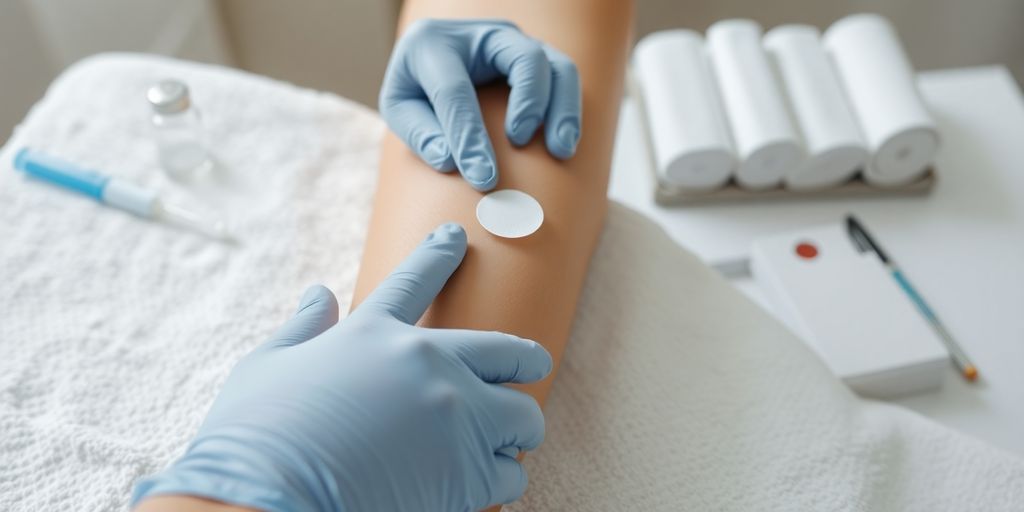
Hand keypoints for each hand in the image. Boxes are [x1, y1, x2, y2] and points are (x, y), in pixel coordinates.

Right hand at [132, 223, 552, 511]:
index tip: (457, 237)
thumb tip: (317, 293)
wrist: (266, 500)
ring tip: (502, 445)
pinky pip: (511, 474)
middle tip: (532, 366)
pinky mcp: (468, 471)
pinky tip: (483, 484)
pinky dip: (502, 479)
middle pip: (507, 351)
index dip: (438, 254)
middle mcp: (426, 364)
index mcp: (373, 333)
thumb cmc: (255, 436)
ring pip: (524, 416)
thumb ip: (302, 328)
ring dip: (516, 430)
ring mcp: (455, 416)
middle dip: (526, 359)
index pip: (413, 280)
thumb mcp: (267, 367)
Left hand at [380, 19, 581, 190]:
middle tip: (521, 142)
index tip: (484, 178)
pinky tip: (565, 142)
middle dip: (530, 103)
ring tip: (560, 150)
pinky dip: (570, 109)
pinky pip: (565, 77)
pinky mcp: (537, 55)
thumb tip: (449, 161)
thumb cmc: (416, 88)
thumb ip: (420, 133)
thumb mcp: (399, 107)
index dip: (469, 137)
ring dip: (563, 108)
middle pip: (524, 59)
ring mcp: (514, 43)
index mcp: (433, 44)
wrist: (431, 60)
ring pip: (556, 66)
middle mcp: (482, 34)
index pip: (455, 92)